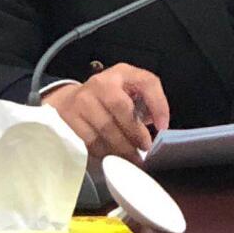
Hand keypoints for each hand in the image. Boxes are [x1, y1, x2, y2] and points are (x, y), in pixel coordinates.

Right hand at [42, 62, 169, 162]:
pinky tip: (113, 158)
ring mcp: (83, 99)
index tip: (163, 127)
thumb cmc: (108, 98)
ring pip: (106, 128)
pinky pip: (91, 140)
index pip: (147, 82)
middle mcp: (102, 82)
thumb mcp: (129, 91)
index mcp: (123, 73)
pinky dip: (105, 152)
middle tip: (145, 149)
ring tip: (132, 159)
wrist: (70, 101)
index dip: (158, 104)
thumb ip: (146, 103)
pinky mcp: (70, 117)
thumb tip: (159, 126)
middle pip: (121, 107)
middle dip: (136, 133)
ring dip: (122, 148)